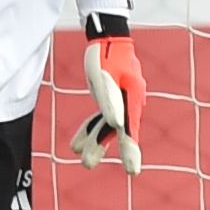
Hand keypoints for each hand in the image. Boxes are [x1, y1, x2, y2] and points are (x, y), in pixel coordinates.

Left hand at [71, 24, 147, 168]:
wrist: (108, 39)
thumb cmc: (107, 54)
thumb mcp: (104, 75)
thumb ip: (110, 99)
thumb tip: (115, 123)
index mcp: (131, 98)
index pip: (131, 129)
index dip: (131, 150)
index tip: (132, 171)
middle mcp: (129, 103)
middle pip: (118, 132)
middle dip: (101, 147)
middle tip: (87, 164)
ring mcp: (120, 102)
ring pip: (106, 127)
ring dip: (92, 141)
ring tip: (77, 154)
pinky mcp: (110, 99)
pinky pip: (99, 119)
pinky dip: (89, 130)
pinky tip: (76, 144)